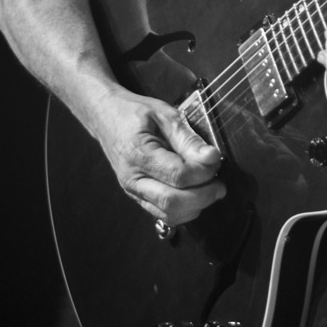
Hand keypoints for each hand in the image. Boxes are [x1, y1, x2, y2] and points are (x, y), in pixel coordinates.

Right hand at [88, 88, 225, 226]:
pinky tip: (196, 195)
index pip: (178, 175)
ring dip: (196, 206)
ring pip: (169, 214)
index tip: (217, 159)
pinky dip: (184, 211)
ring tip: (211, 189)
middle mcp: (133, 179)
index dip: (203, 171)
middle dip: (203, 196)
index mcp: (138, 154)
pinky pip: (163, 214)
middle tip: (220, 184)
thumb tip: (212, 157)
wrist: (106, 117)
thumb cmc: (135, 112)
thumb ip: (188, 138)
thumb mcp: (164, 114)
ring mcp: (133, 191)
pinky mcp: (137, 197)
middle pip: (173, 202)